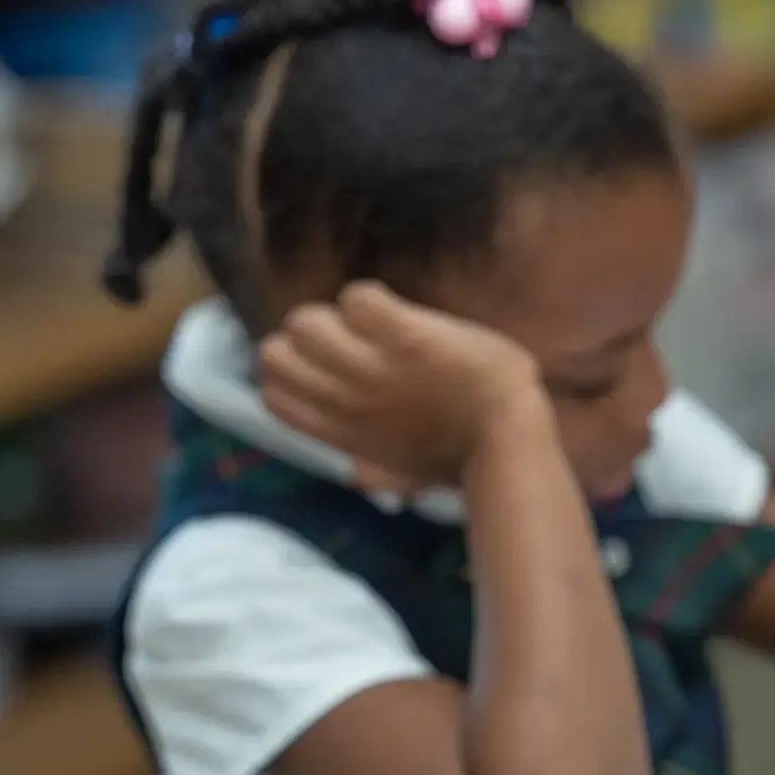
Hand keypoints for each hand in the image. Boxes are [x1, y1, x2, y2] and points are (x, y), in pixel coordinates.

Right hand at [259, 281, 546, 493]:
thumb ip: (374, 470)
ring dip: (336, 315)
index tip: (321, 366)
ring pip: (306, 321)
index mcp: (337, 431)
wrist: (503, 436)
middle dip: (305, 337)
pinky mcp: (402, 336)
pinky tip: (394, 312)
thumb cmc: (460, 458)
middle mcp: (341, 398)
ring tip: (371, 323)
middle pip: (274, 352)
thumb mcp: (403, 475)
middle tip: (346, 338)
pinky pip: (357, 298)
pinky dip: (371, 299)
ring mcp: (369, 367)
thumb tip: (355, 473)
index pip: (271, 396)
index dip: (290, 373)